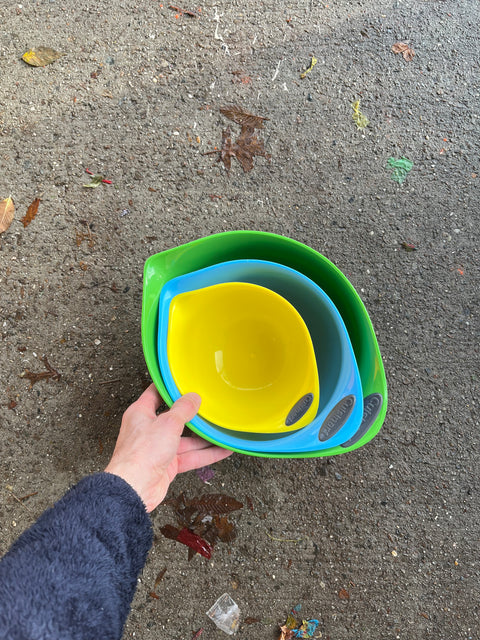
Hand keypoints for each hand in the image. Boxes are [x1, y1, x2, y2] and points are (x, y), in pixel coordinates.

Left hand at [105, 384, 232, 511]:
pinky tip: (222, 450)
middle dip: (193, 414)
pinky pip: (191, 456)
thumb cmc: (140, 454)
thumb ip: (183, 409)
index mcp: (141, 413)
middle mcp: (149, 429)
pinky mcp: (167, 464)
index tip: (185, 382)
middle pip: (175, 417)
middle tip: (209, 406)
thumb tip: (193, 397)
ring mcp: (158, 448)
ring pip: (186, 439)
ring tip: (221, 429)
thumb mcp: (167, 423)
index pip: (156, 394)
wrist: (134, 488)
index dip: (170, 387)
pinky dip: (207, 454)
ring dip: (204, 437)